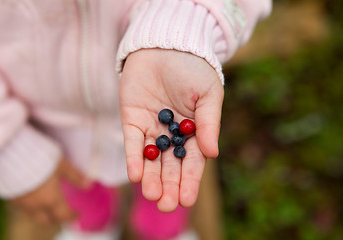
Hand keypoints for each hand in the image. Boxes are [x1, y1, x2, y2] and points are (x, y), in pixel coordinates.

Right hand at [10, 159, 90, 224]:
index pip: (62, 215)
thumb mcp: (61, 165)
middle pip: (47, 220)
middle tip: (63, 214)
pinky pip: (23, 208)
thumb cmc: (39, 158)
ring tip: (49, 206)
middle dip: (56, 218)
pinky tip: (33, 198)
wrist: (10, 155)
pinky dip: (32, 207)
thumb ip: (74, 176)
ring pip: (33, 215)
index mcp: (50, 199)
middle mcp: (35, 205)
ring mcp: (21, 203)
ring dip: (43, 214)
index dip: (71, 216)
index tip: (77, 214)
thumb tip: (88, 185)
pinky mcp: (10, 196)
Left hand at [120, 49, 223, 211]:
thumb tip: (212, 154)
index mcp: (193, 131)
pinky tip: (135, 174)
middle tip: (165, 206)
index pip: (192, 161)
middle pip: (170, 166)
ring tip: (150, 195)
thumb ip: (209, 123)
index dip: (190, 181)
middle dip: (168, 186)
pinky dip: (134, 158)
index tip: (187, 200)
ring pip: (151, 159)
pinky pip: (132, 143)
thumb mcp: (208, 94)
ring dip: (150, 178)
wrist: (165, 45)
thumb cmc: (193, 68)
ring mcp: (151, 128)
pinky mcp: (132, 120)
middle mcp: (172, 134)